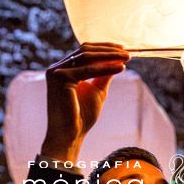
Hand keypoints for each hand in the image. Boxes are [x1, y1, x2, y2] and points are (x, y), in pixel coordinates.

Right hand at [41, 42, 129, 161]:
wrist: (70, 135)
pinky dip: (105, 68)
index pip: (85, 51)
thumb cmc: (82, 117)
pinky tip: (121, 68)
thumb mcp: (97, 91)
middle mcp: (57, 68)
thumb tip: (117, 60)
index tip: (123, 49)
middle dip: (108, 50)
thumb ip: (103, 75)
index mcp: (63, 69)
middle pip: (85, 50)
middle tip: (128, 52)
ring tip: (127, 58)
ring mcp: (56, 71)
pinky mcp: (60, 78)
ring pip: (87, 56)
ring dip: (109, 56)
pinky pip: (87, 69)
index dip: (104, 48)